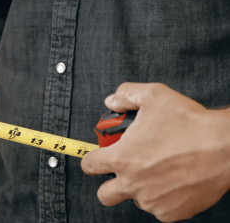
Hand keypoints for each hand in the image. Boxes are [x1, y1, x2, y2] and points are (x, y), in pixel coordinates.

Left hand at [81, 83, 229, 221]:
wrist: (225, 148)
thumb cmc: (190, 123)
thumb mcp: (153, 95)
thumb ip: (125, 95)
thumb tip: (111, 102)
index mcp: (122, 158)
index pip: (89, 165)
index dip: (92, 159)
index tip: (99, 156)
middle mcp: (132, 183)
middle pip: (104, 195)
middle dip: (108, 184)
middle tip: (122, 171)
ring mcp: (152, 201)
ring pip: (135, 200)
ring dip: (140, 188)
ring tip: (158, 170)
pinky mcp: (171, 212)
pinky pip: (159, 209)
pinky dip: (162, 198)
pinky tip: (174, 180)